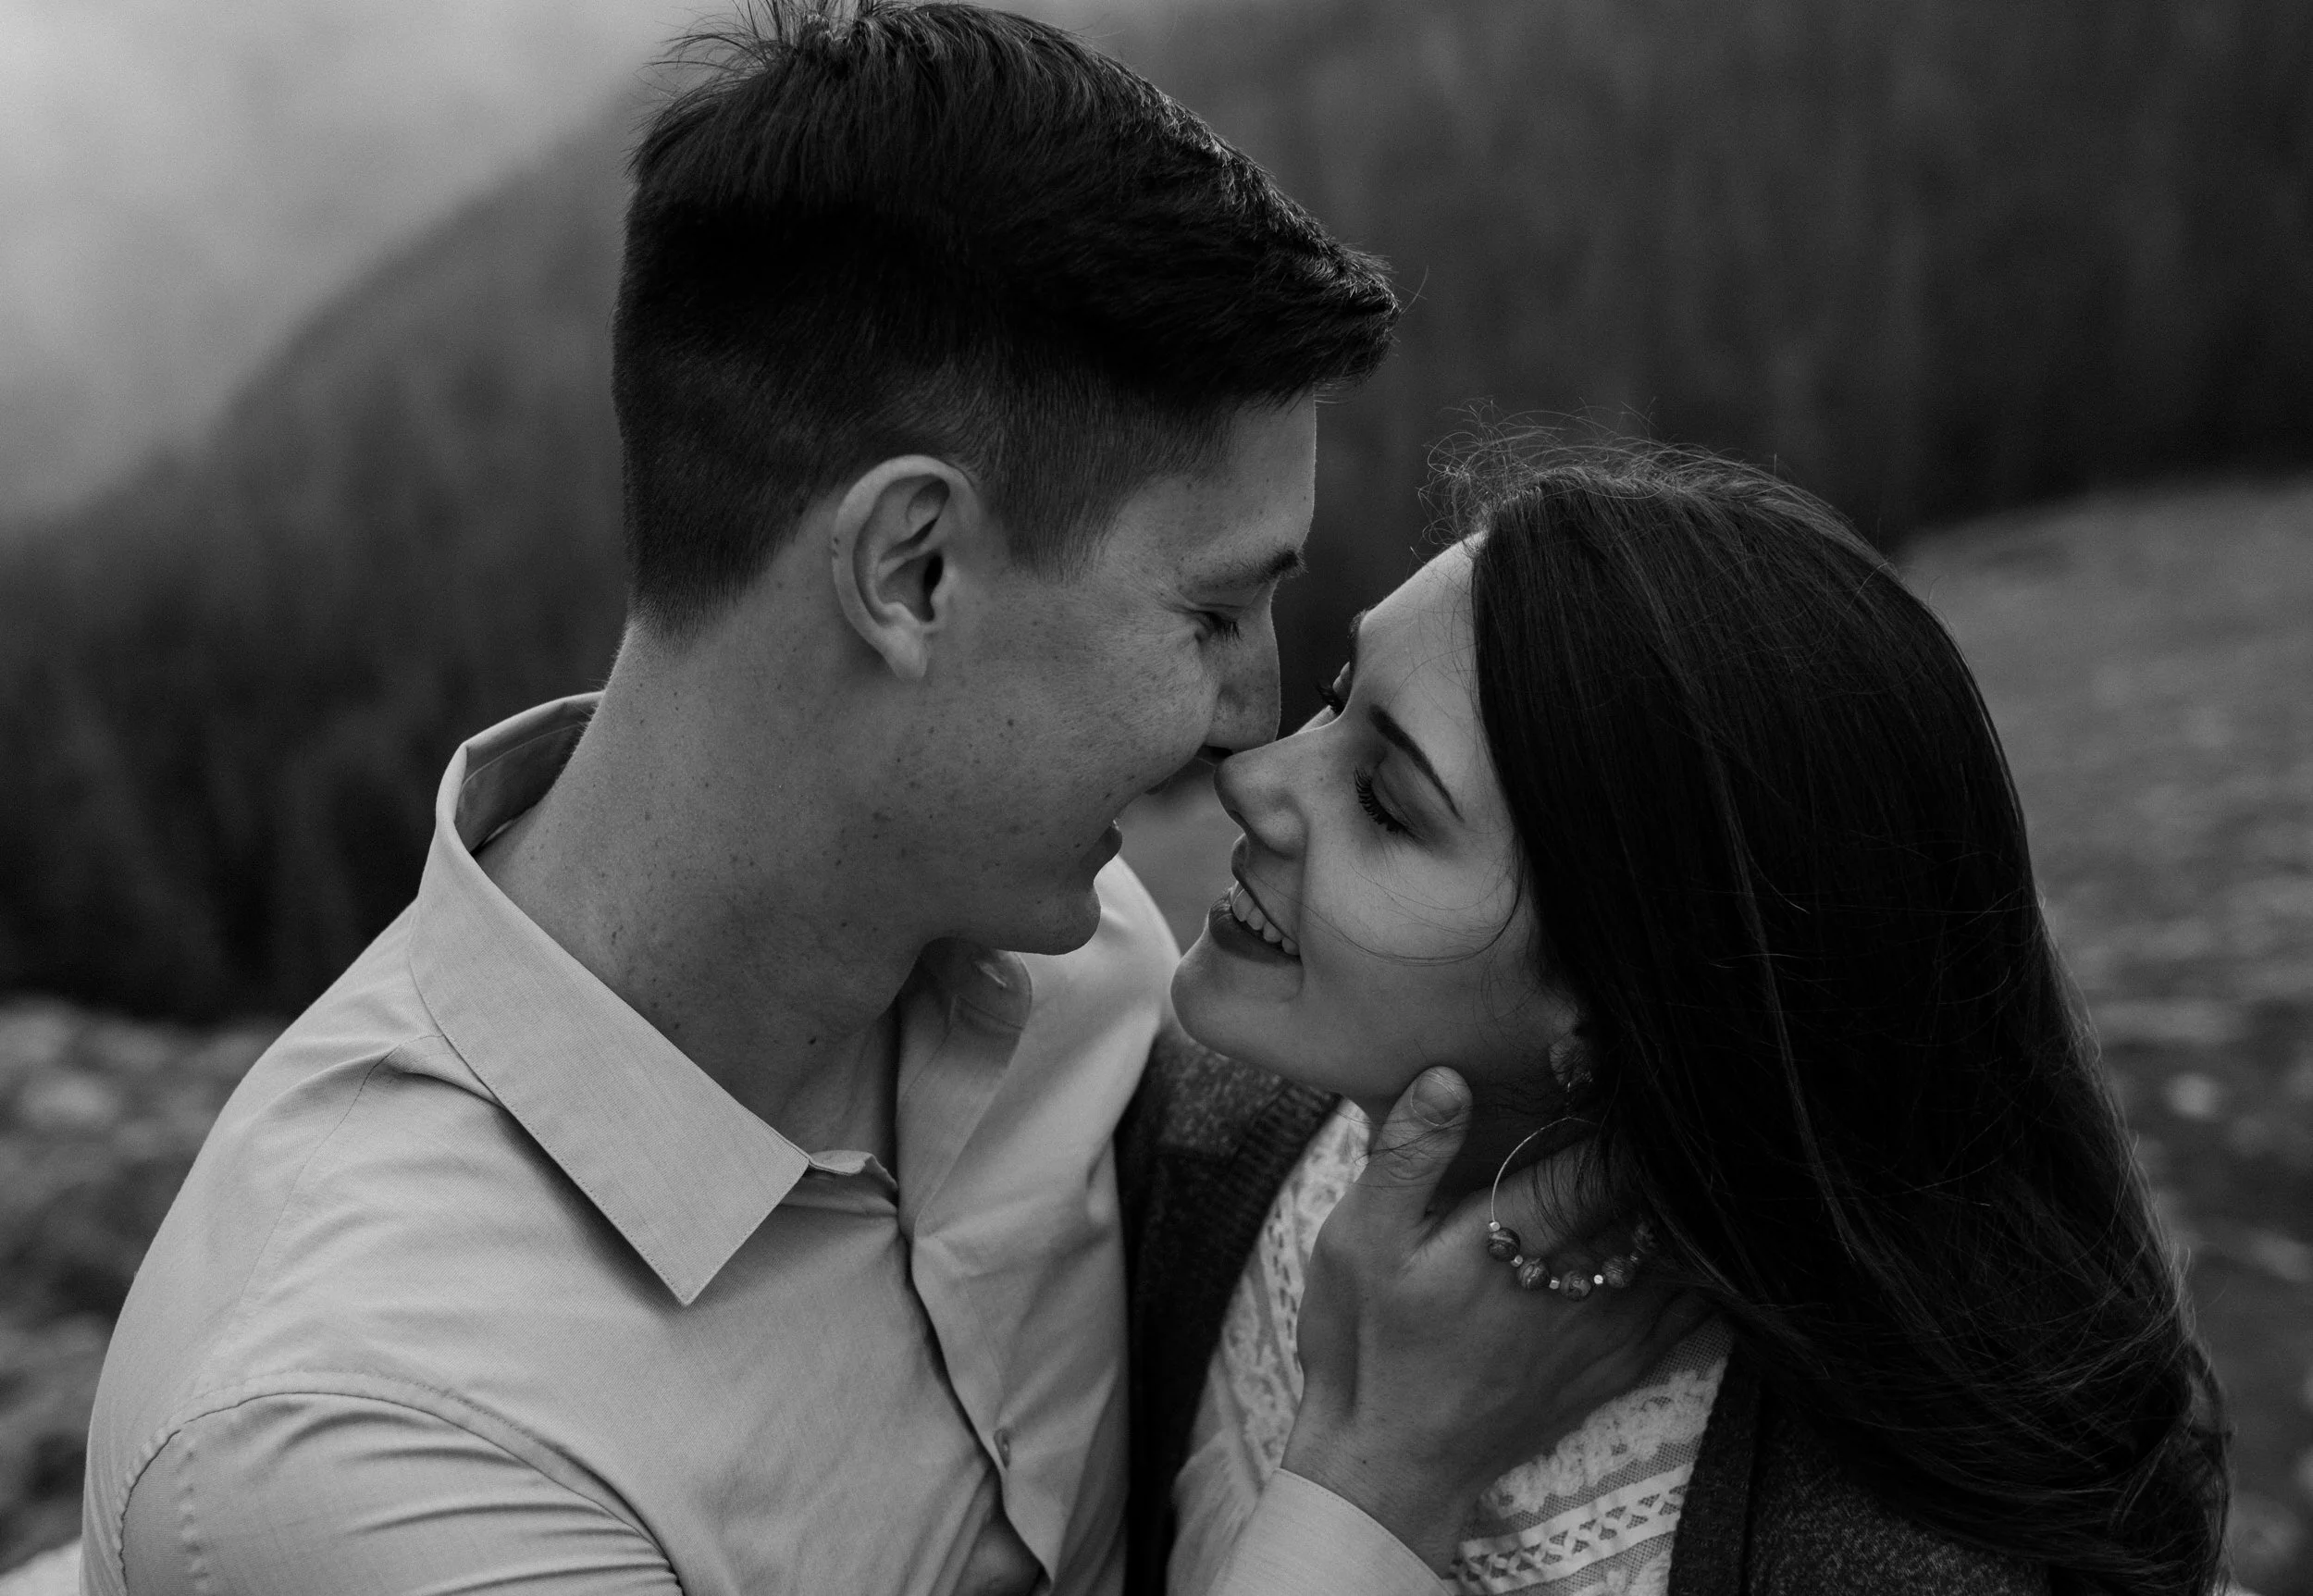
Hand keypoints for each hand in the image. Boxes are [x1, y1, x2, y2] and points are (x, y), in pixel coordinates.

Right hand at [1279, 1067, 1710, 1571]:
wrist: (1387, 1467)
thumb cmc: (1364, 1345)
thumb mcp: (1357, 1239)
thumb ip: (1408, 1154)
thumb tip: (1451, 1076)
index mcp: (1514, 1238)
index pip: (1601, 1161)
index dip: (1622, 1116)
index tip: (1627, 1079)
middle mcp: (1574, 1284)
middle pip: (1652, 1205)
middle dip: (1661, 1160)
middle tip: (1669, 1115)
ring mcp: (1599, 1335)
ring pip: (1676, 1260)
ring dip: (1684, 1214)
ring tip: (1689, 1170)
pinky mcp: (1609, 1375)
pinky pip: (1685, 1320)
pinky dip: (1702, 1280)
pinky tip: (1702, 1250)